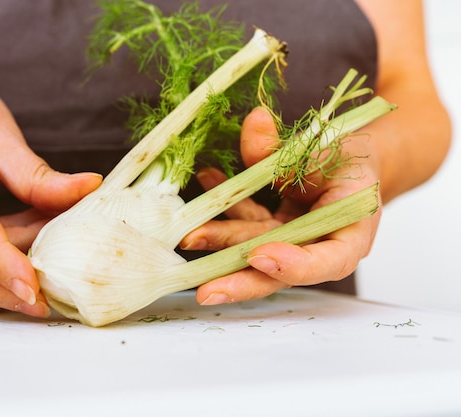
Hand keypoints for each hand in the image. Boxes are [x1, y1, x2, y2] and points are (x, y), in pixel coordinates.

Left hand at [180, 107, 380, 304]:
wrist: (350, 160)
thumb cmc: (349, 158)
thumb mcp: (327, 147)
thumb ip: (290, 146)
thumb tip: (255, 122)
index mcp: (351, 233)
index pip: (328, 261)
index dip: (294, 265)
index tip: (258, 256)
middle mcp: (320, 245)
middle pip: (282, 271)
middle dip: (241, 281)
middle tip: (206, 291)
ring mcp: (292, 239)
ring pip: (254, 247)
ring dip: (221, 239)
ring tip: (190, 236)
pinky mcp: (273, 229)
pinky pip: (246, 220)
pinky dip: (227, 205)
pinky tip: (206, 180)